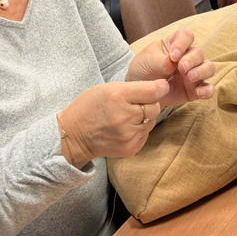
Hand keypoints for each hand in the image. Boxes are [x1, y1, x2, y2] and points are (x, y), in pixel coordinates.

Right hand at [57, 79, 171, 167]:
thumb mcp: (107, 88)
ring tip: (126, 117)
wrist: (74, 136)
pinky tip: (124, 129)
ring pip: (152, 122)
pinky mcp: (130, 148)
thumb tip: (162, 87)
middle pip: (155, 108)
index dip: (161, 88)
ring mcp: (128, 135)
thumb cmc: (91, 107)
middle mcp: (124, 116)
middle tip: (135, 104)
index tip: (161, 86)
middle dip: (149, 104)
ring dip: (144, 118)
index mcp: (117, 96)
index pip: (153, 92)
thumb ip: (134, 87)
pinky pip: (145, 135)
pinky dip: (139, 130)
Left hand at [128, 29, 214, 106]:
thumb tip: (172, 63)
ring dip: (201, 71)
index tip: (173, 56)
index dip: (182, 44)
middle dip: (191, 60)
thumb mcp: (147, 62)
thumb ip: (160, 61)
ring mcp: (194, 73)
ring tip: (189, 78)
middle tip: (181, 68)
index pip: (186, 36)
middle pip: (199, 53)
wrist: (141, 92)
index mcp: (175, 44)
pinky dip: (207, 90)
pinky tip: (199, 93)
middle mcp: (188, 57)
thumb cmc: (144, 70)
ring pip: (209, 68)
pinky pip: (208, 89)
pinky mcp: (195, 89)